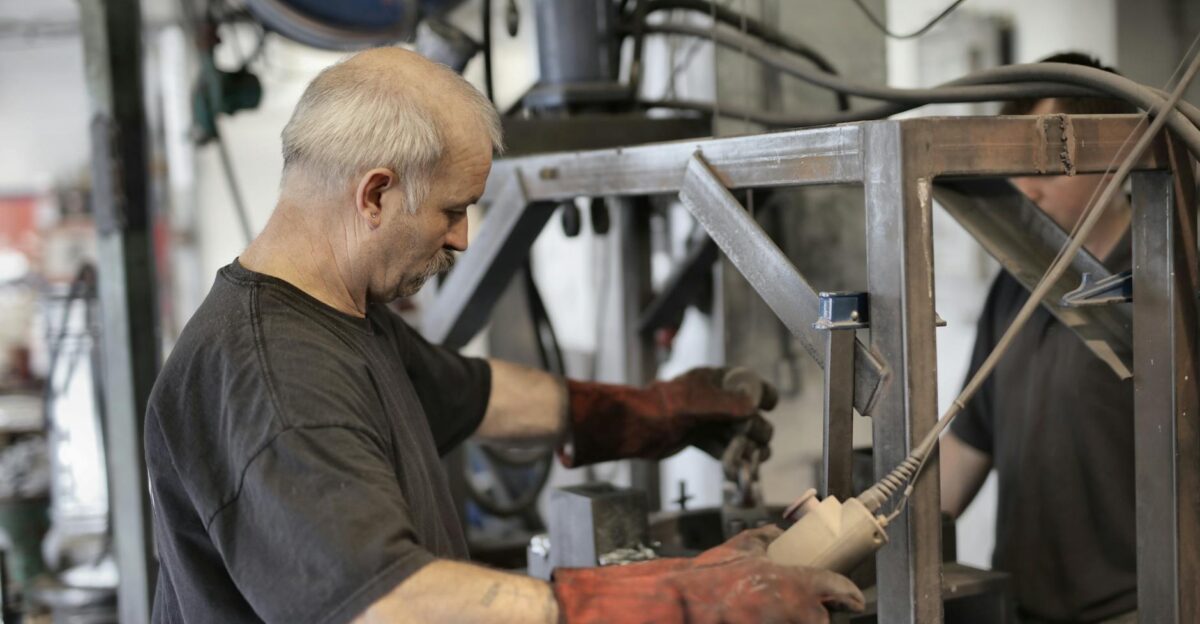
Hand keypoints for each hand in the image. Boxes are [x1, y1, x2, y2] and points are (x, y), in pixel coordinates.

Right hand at [553, 525, 864, 622]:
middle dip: (810, 613)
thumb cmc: (702, 583)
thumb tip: (773, 533)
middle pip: (821, 619)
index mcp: (796, 586)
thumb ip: (760, 538)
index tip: (852, 597)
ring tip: (763, 614)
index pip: (841, 590)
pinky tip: (754, 620)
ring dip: (791, 621)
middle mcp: (797, 615)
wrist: (673, 611)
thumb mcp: (735, 550)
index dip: (848, 593)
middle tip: (788, 605)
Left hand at [558, 366, 775, 466]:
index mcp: (714, 380)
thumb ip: (727, 404)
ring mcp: (706, 419)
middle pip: (746, 414)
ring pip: (736, 433)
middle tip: (758, 441)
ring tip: (757, 459)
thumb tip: (753, 408)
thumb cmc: (665, 407)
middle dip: (756, 428)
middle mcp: (714, 398)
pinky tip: (739, 468)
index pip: (747, 383)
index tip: (768, 406)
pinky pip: (721, 447)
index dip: (761, 394)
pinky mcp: (698, 438)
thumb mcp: (699, 401)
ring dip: (748, 446)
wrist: (636, 427)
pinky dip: (731, 457)